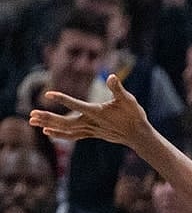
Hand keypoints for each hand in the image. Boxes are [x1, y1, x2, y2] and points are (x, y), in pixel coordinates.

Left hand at [28, 74, 152, 147]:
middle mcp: (91, 123)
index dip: (63, 99)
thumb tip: (111, 76)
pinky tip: (48, 132)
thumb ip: (118, 88)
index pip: (77, 105)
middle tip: (32, 114)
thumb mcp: (128, 99)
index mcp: (97, 113)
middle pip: (65, 122)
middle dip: (48, 118)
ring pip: (65, 129)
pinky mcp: (91, 134)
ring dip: (49, 125)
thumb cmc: (134, 115)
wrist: (137, 135)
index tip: (49, 94)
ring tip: (33, 121)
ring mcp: (90, 130)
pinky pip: (71, 135)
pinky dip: (59, 134)